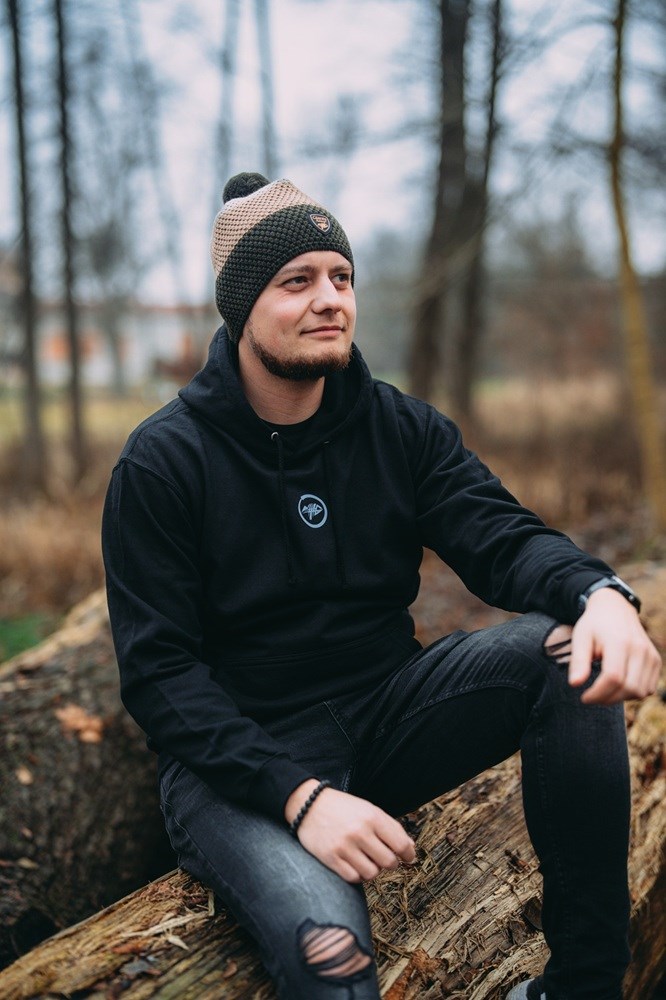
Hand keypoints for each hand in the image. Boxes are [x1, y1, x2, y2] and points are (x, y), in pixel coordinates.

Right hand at [285, 779, 416, 882]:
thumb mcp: (368, 809)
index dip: (408, 854)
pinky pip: (354, 878)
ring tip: (366, 860)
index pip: (401, 844)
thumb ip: (390, 827)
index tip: (408, 857)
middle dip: (389, 862)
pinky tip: (354, 864)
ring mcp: (344, 846)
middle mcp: (360, 832)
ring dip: (372, 869)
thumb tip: (410, 849)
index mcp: (372, 817)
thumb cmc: (342, 808)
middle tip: (383, 857)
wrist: (309, 805)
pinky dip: (357, 875)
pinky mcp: (331, 858)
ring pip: (372, 873)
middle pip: (389, 862)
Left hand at [569, 588, 661, 703]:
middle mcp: (639, 649)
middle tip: (592, 697)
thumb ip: (578, 661)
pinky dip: (633, 693)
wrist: (615, 608)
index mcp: (619, 642)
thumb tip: (574, 684)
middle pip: (628, 688)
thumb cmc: (594, 625)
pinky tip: (618, 685)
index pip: (613, 677)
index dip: (598, 693)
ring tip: (604, 690)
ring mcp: (650, 655)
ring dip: (620, 697)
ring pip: (640, 692)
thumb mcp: (580, 638)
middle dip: (607, 699)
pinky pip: (648, 688)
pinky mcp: (655, 660)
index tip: (584, 697)